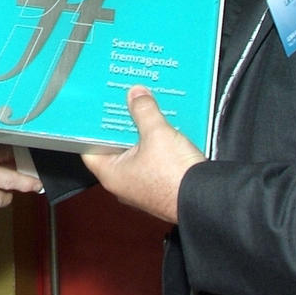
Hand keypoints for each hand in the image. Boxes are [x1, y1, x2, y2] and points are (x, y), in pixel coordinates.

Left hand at [82, 86, 205, 223]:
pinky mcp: (160, 186)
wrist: (205, 200)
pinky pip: (153, 160)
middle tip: (124, 102)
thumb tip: (136, 95)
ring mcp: (142, 186)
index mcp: (111, 173)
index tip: (98, 109)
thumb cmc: (174, 177)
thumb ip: (144, 111)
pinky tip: (165, 126)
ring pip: (137, 152)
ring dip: (142, 132)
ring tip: (145, 109)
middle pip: (116, 147)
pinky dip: (157, 143)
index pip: (90, 147)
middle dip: (122, 124)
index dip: (92, 126)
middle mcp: (123, 183)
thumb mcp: (157, 134)